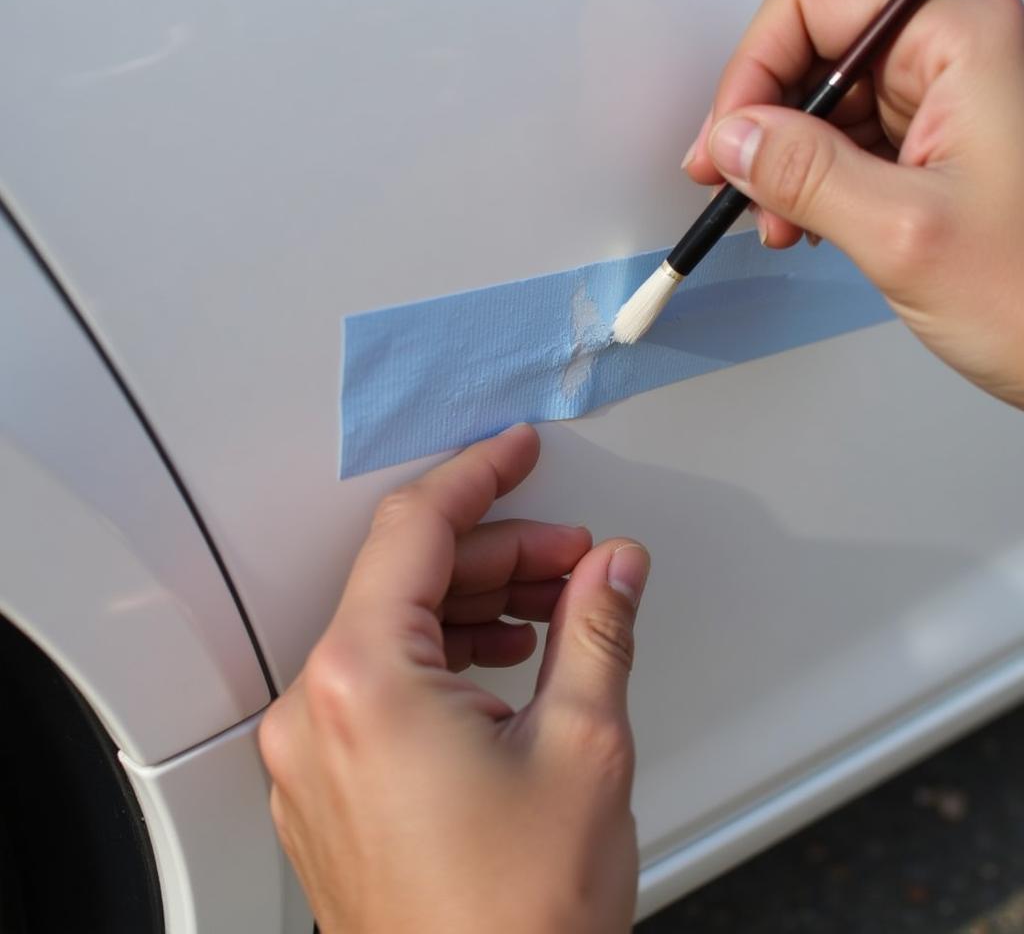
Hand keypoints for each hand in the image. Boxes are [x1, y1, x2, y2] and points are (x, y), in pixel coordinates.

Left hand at [259, 424, 649, 933]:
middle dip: (498, 553)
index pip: (415, 528)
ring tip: (554, 611)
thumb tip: (614, 568)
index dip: (478, 476)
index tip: (516, 451)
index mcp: (364, 682)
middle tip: (575, 557)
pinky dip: (444, 656)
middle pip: (406, 577)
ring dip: (474, 603)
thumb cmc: (515, 924)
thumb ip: (598, 632)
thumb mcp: (583, 750)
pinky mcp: (329, 786)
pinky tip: (506, 662)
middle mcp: (317, 711)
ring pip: (393, 629)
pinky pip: (379, 683)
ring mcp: (314, 754)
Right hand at [683, 0, 1023, 408]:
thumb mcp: (901, 232)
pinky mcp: (937, 138)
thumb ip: (805, 176)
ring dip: (784, 163)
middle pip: (811, 51)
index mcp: (960, 37)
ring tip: (781, 222)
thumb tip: (734, 139)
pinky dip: (814, 180)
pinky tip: (807, 221)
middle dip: (763, 126)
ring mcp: (947, 94)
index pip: (810, 6)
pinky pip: (849, 138)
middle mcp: (955, 50)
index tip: (725, 146)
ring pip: (823, 100)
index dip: (750, 75)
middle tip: (734, 188)